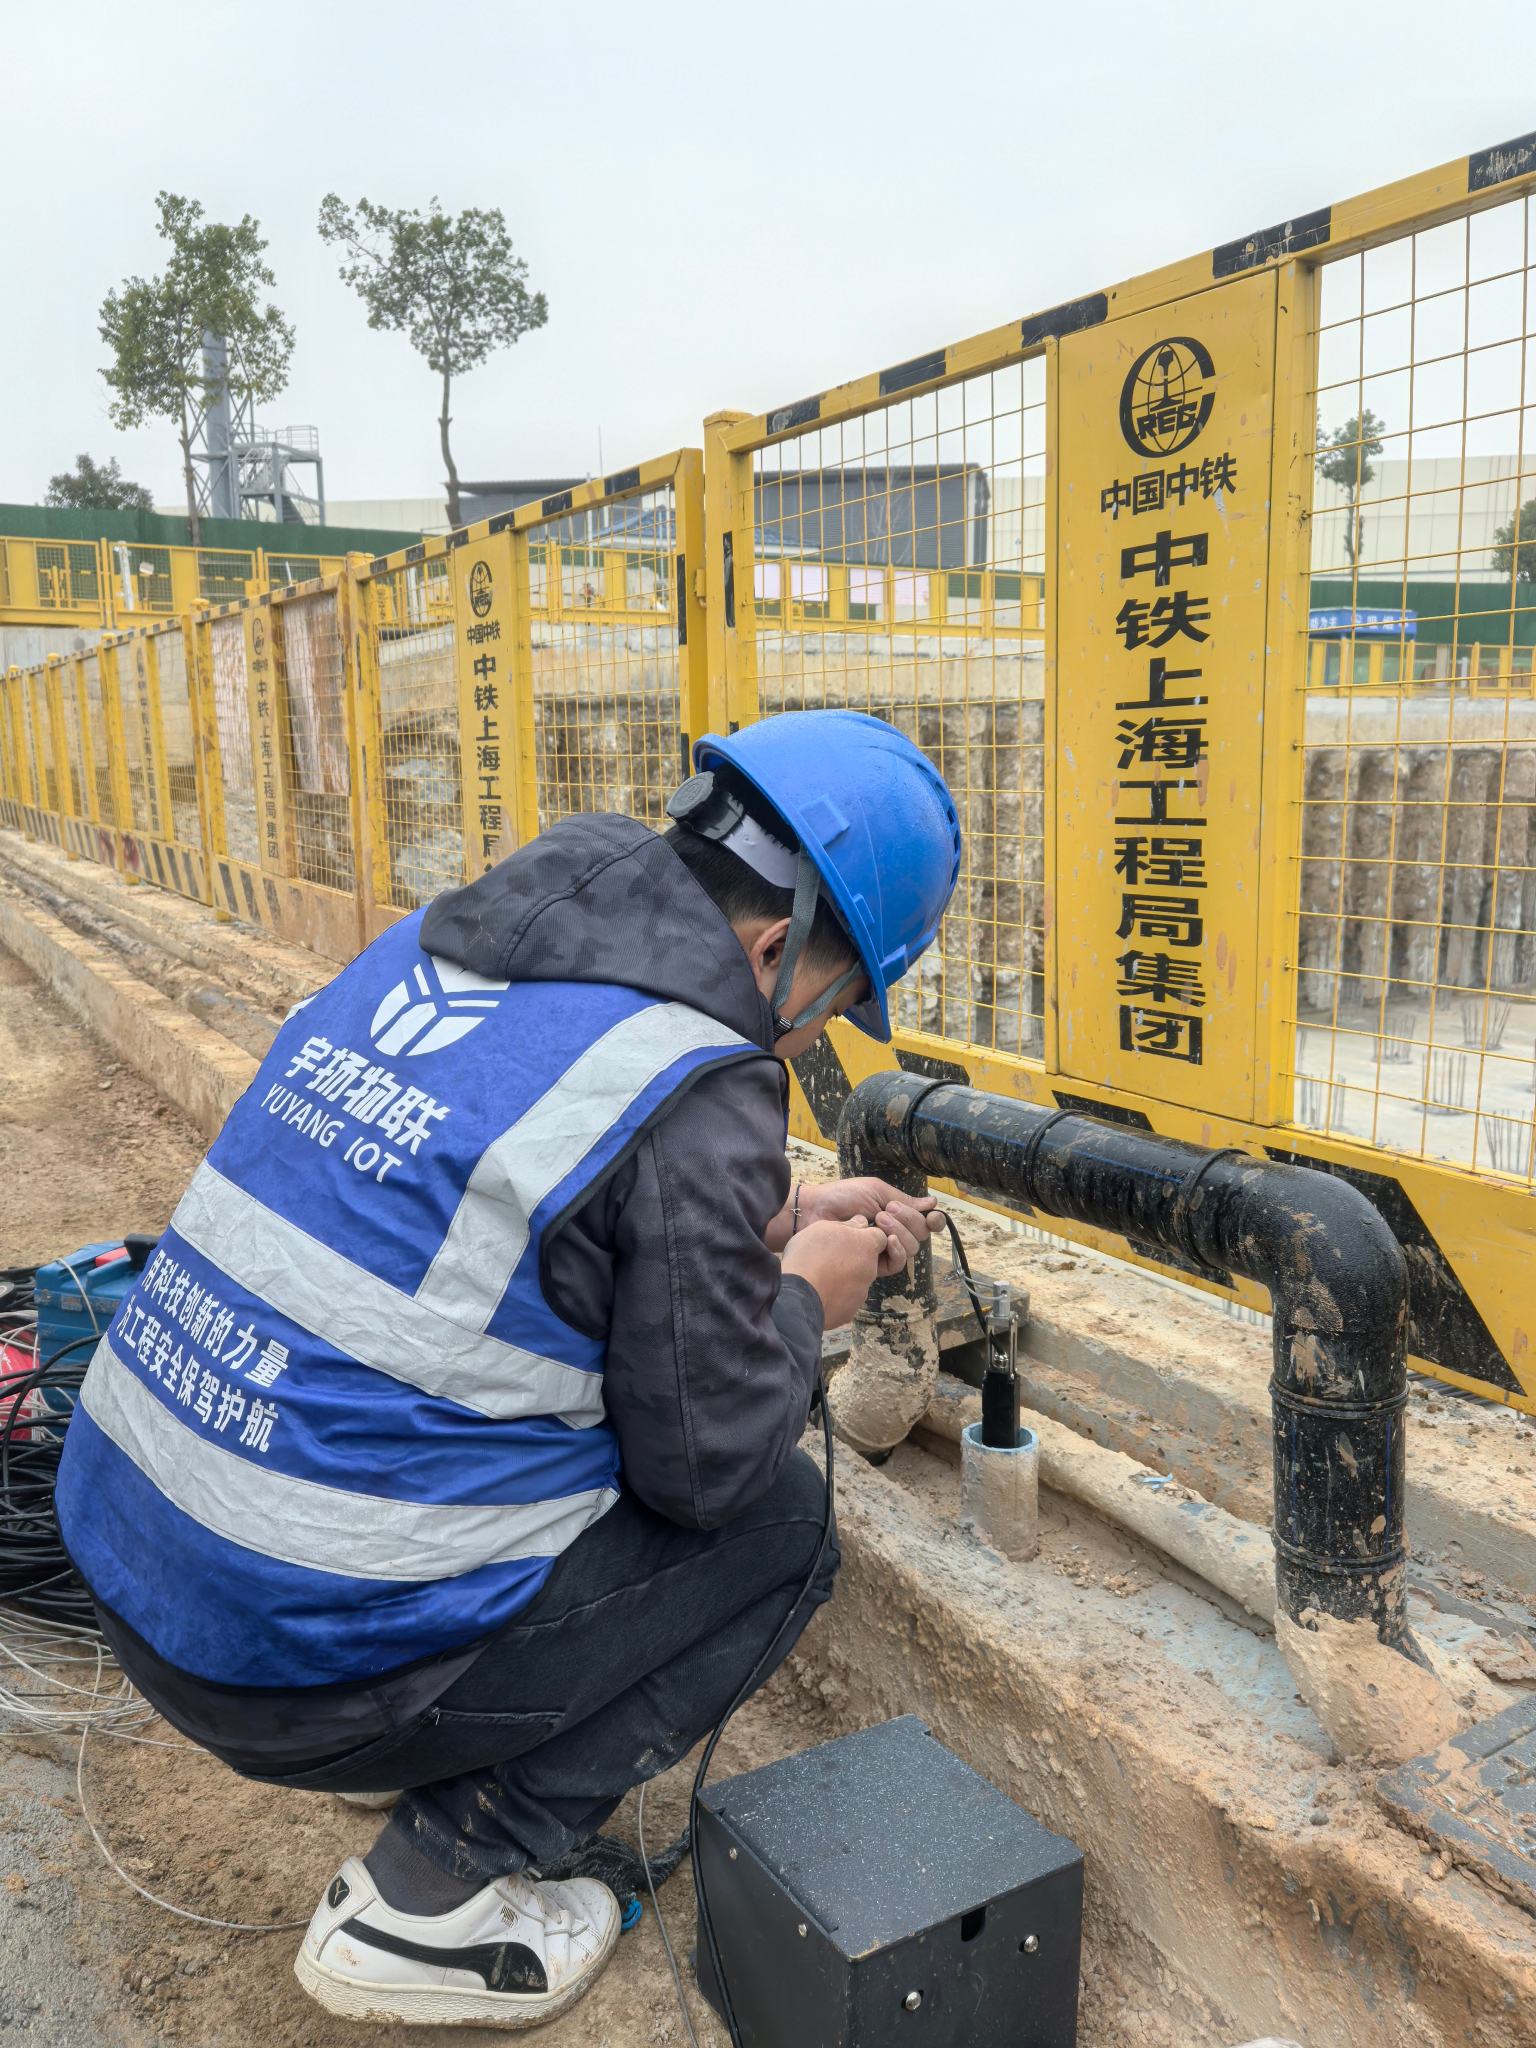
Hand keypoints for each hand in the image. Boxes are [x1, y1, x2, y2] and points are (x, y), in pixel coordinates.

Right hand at [782, 1217, 885, 1329]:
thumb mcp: (823, 1228)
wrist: (798, 1295)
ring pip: (856, 1281)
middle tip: (829, 1257)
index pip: (880, 1238)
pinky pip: (845, 1300)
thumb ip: (846, 1225)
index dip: (866, 1237)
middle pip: (867, 1261)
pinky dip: (834, 1295)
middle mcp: (870, 1270)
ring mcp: (861, 1293)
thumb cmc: (809, 1255)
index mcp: (866, 1246)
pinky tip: (817, 1291)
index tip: (851, 1238)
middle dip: (853, 1259)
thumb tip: (860, 1223)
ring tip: (819, 1276)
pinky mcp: (849, 1312)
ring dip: (843, 1278)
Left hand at [803, 1177, 941, 1281]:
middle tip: (886, 1209)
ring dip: (900, 1231)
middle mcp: (895, 1232)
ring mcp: (885, 1248)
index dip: (933, 1220)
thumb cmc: (843, 1196)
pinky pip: (898, 1263)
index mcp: (897, 1213)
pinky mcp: (874, 1264)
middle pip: (921, 1234)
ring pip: (912, 1248)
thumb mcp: (876, 1191)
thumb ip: (904, 1200)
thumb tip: (932, 1202)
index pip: (925, 1222)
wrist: (817, 1212)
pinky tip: (888, 1239)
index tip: (932, 1215)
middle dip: (909, 1219)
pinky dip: (898, 1250)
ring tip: (879, 1219)